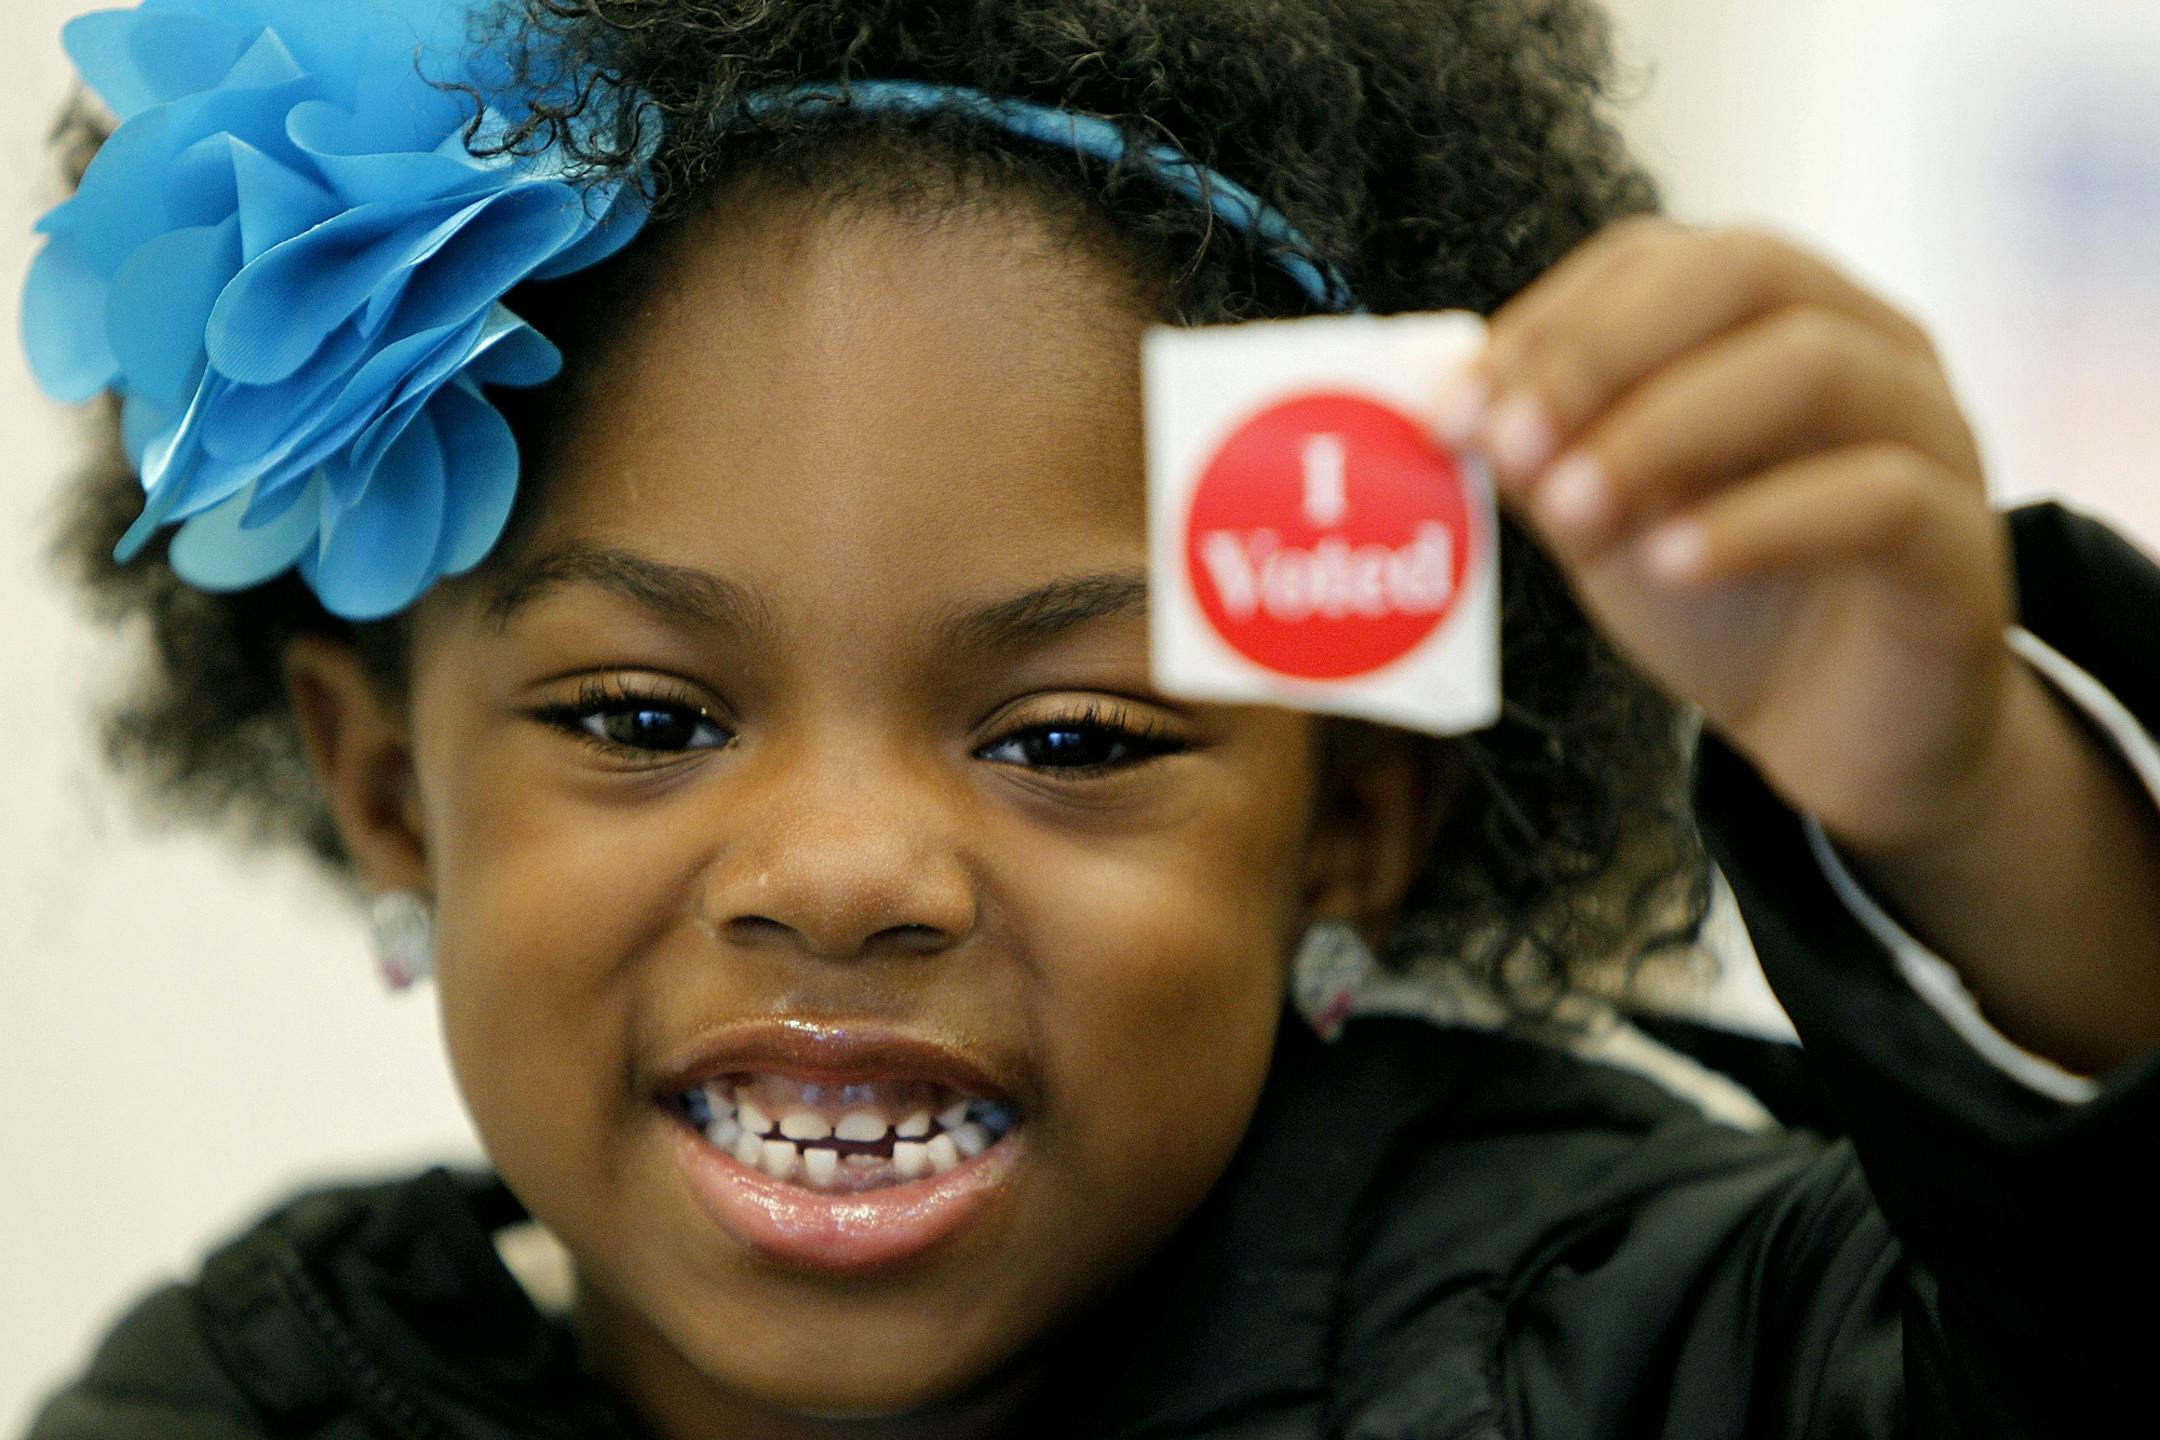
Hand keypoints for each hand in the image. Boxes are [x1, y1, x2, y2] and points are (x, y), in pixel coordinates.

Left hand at [1435, 216, 2159, 1073]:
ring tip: (1571, 510)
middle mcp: (1867, 343)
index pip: (1657, 259)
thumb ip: (1544, 459)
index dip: (1545, 321)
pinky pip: (1875, 496)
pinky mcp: (1963, 543)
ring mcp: (1931, 431)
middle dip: (1603, 351)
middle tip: (1509, 444)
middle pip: (1745, 270)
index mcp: (1772, 315)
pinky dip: (1754, 523)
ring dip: (1666, 430)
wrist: (1837, 734)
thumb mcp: (1606, 519)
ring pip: (1813, 365)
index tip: (1449, 411)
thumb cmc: (1722, 600)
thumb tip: (1456, 416)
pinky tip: (1667, 564)